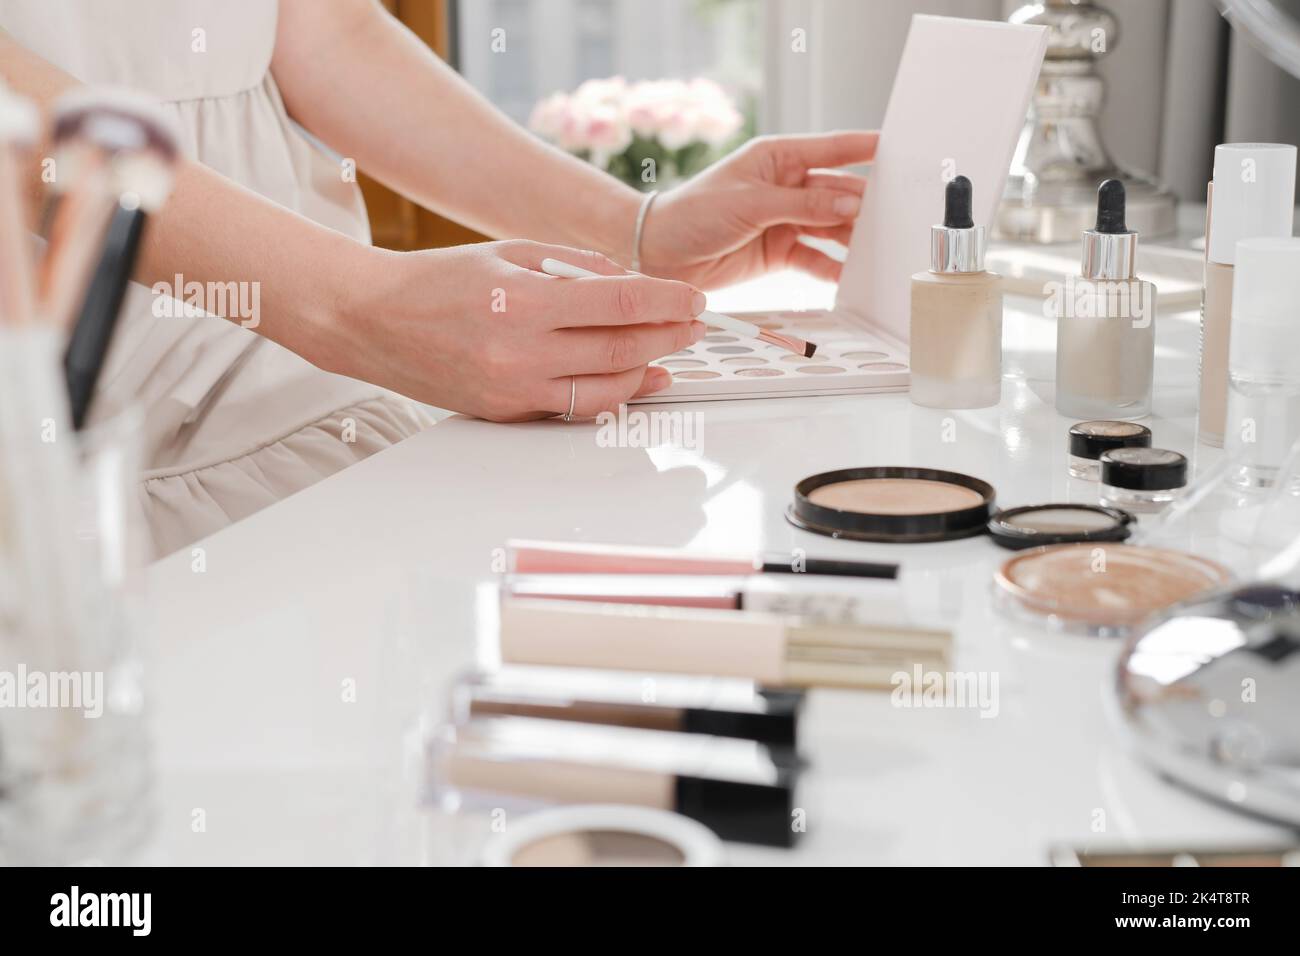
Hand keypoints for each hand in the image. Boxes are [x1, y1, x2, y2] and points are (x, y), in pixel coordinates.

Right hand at [323, 241, 705, 420]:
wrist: (370, 321)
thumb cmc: (434, 281)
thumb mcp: (506, 251)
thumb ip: (573, 264)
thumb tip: (629, 279)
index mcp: (522, 300)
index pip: (618, 300)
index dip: (666, 300)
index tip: (694, 299)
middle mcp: (519, 351)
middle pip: (621, 348)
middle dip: (669, 336)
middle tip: (696, 325)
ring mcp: (513, 388)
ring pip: (605, 388)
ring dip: (649, 371)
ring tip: (674, 353)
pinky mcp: (505, 412)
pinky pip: (574, 407)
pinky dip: (613, 395)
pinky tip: (637, 380)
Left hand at [636, 131, 877, 289]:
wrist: (659, 254)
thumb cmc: (692, 212)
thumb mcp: (750, 203)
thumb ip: (802, 204)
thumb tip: (849, 201)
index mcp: (779, 157)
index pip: (833, 149)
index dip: (867, 150)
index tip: (900, 150)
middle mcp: (787, 186)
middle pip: (838, 192)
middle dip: (866, 204)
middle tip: (895, 215)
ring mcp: (785, 220)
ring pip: (831, 227)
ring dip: (854, 239)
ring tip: (881, 249)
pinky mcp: (780, 251)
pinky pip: (816, 258)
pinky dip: (833, 268)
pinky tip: (853, 277)